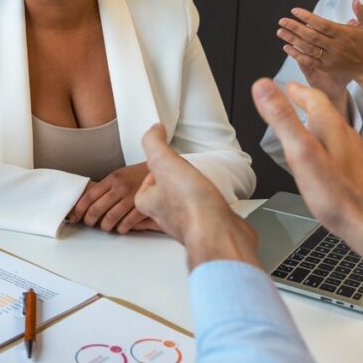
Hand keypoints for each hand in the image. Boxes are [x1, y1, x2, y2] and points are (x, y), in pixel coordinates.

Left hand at [67, 163, 150, 233]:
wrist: (162, 173)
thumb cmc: (139, 176)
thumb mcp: (121, 175)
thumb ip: (106, 187)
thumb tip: (88, 201)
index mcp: (113, 179)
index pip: (90, 196)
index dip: (79, 209)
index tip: (74, 216)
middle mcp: (120, 187)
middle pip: (97, 209)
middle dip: (89, 220)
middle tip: (88, 223)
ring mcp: (132, 197)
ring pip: (110, 218)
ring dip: (105, 226)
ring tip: (105, 227)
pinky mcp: (143, 207)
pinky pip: (127, 224)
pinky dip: (121, 229)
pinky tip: (121, 228)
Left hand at [134, 125, 258, 268]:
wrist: (218, 233)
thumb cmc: (190, 206)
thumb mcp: (164, 161)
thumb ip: (154, 143)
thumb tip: (153, 129)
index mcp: (149, 202)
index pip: (145, 182)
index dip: (157, 168)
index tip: (165, 161)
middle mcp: (165, 215)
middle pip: (164, 194)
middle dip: (174, 183)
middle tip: (182, 173)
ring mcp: (185, 224)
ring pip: (183, 206)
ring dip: (192, 195)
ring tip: (200, 186)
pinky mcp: (205, 229)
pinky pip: (203, 215)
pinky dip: (208, 208)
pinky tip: (214, 202)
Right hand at [251, 78, 362, 299]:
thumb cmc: (336, 195)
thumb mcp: (300, 152)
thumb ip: (282, 118)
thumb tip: (264, 87)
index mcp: (330, 127)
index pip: (313, 98)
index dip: (296, 91)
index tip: (284, 87)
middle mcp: (345, 135)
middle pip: (324, 111)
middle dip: (306, 103)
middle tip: (292, 99)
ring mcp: (353, 153)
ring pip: (333, 128)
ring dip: (316, 121)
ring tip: (303, 123)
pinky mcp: (356, 170)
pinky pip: (339, 147)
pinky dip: (325, 141)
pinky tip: (321, 156)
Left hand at [277, 0, 362, 108]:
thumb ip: (362, 13)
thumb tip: (355, 0)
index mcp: (344, 34)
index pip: (322, 24)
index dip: (308, 17)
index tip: (295, 11)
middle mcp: (336, 47)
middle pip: (312, 36)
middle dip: (295, 28)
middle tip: (282, 21)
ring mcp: (330, 58)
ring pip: (308, 49)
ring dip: (292, 40)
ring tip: (280, 32)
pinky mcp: (326, 68)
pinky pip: (309, 61)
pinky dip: (297, 55)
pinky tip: (286, 47)